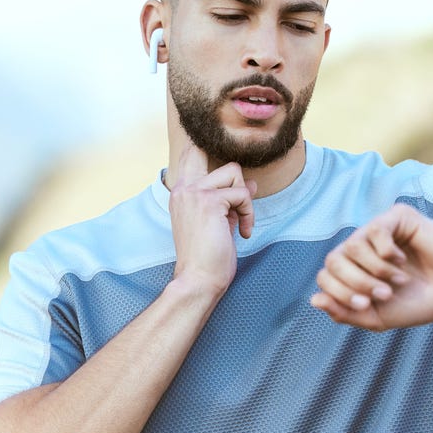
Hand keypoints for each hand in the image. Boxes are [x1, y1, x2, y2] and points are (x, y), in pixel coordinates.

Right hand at [168, 143, 256, 294]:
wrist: (198, 279)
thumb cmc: (208, 257)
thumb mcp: (220, 222)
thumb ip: (230, 200)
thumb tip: (251, 183)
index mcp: (181, 194)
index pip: (191, 154)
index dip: (209, 153)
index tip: (224, 169)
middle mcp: (183, 189)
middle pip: (214, 155)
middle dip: (233, 176)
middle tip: (237, 204)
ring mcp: (194, 193)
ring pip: (233, 171)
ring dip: (244, 197)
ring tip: (240, 221)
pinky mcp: (209, 201)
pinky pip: (243, 194)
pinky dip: (249, 213)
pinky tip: (243, 233)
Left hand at [310, 204, 432, 329]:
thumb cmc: (419, 301)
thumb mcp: (378, 317)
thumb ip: (346, 312)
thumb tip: (314, 300)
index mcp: (354, 269)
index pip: (325, 276)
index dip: (338, 293)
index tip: (364, 305)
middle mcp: (361, 246)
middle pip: (334, 260)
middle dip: (356, 283)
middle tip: (383, 295)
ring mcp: (378, 229)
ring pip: (353, 246)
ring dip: (375, 270)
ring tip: (398, 281)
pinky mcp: (397, 217)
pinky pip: (375, 230)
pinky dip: (386, 253)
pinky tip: (402, 260)